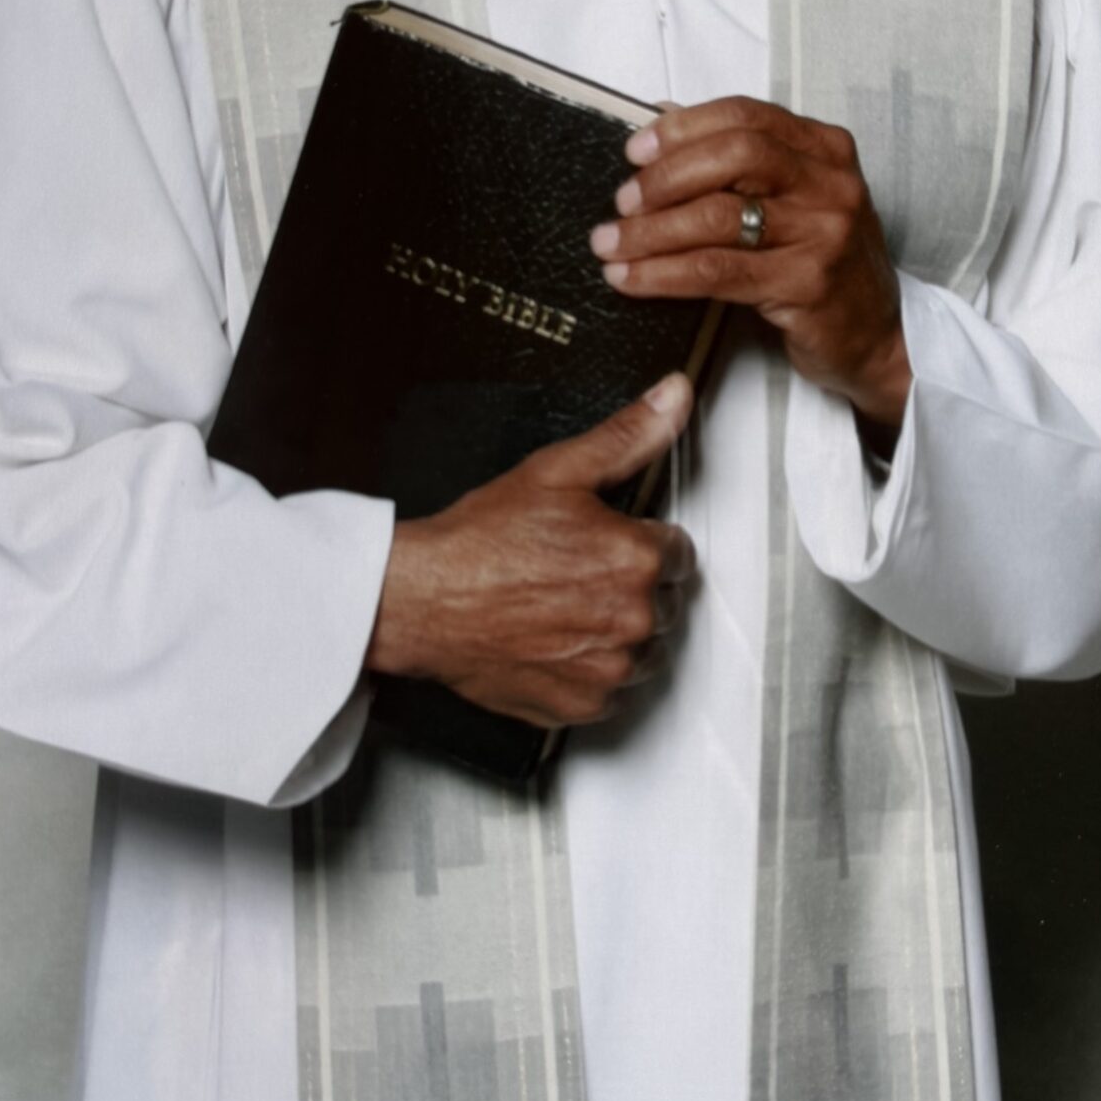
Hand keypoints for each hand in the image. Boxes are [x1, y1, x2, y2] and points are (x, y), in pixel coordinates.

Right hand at [365, 374, 697, 727]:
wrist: (424, 601)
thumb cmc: (479, 544)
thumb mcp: (556, 472)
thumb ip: (628, 436)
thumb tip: (674, 397)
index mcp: (637, 559)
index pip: (676, 551)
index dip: (638, 542)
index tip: (600, 543)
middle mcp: (633, 619)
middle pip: (663, 601)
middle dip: (630, 586)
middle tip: (574, 573)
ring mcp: (610, 668)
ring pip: (644, 648)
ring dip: (617, 631)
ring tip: (564, 607)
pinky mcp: (584, 704)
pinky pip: (613, 689)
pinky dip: (591, 670)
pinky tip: (556, 641)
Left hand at [589, 97, 911, 431]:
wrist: (876, 337)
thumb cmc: (823, 264)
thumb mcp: (794, 201)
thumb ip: (739, 160)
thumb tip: (662, 115)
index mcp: (825, 150)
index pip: (745, 116)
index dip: (682, 129)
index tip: (635, 151)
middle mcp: (831, 183)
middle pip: (733, 156)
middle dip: (664, 178)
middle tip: (623, 203)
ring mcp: (823, 233)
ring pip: (717, 217)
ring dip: (650, 232)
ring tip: (611, 245)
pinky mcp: (806, 284)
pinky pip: (718, 272)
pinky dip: (663, 274)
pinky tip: (631, 279)